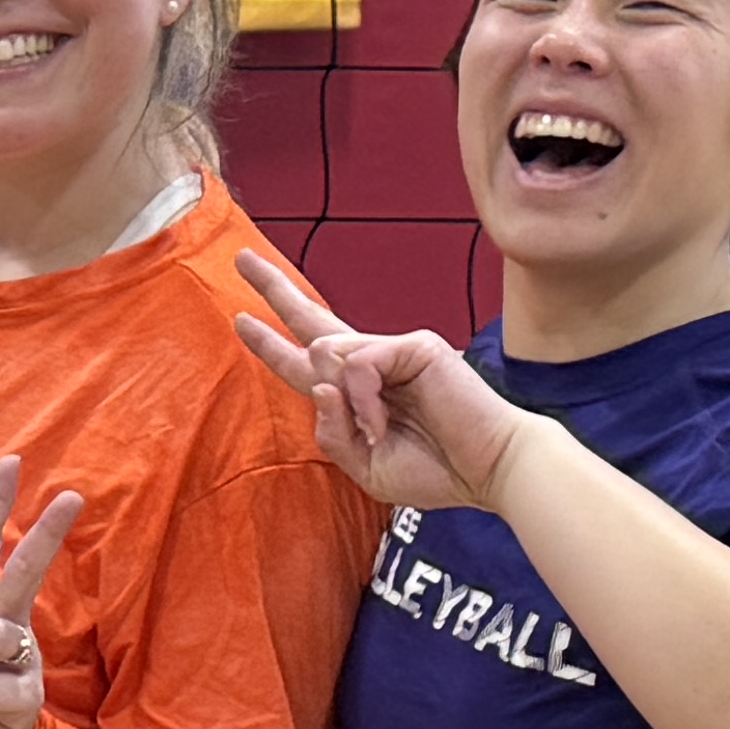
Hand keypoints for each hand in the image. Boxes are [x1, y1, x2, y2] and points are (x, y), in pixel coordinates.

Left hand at [234, 250, 530, 515]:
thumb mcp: (365, 465)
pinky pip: (358, 365)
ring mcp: (395, 350)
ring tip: (379, 431)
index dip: (273, 341)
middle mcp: (373, 365)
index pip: (308, 359)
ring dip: (345, 405)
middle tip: (241, 258)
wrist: (488, 470)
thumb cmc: (437, 469)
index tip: (242, 318)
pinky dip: (363, 399)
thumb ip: (332, 433)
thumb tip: (317, 382)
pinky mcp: (415, 345)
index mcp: (360, 393)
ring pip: (328, 354)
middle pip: (313, 320)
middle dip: (275, 290)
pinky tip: (384, 421)